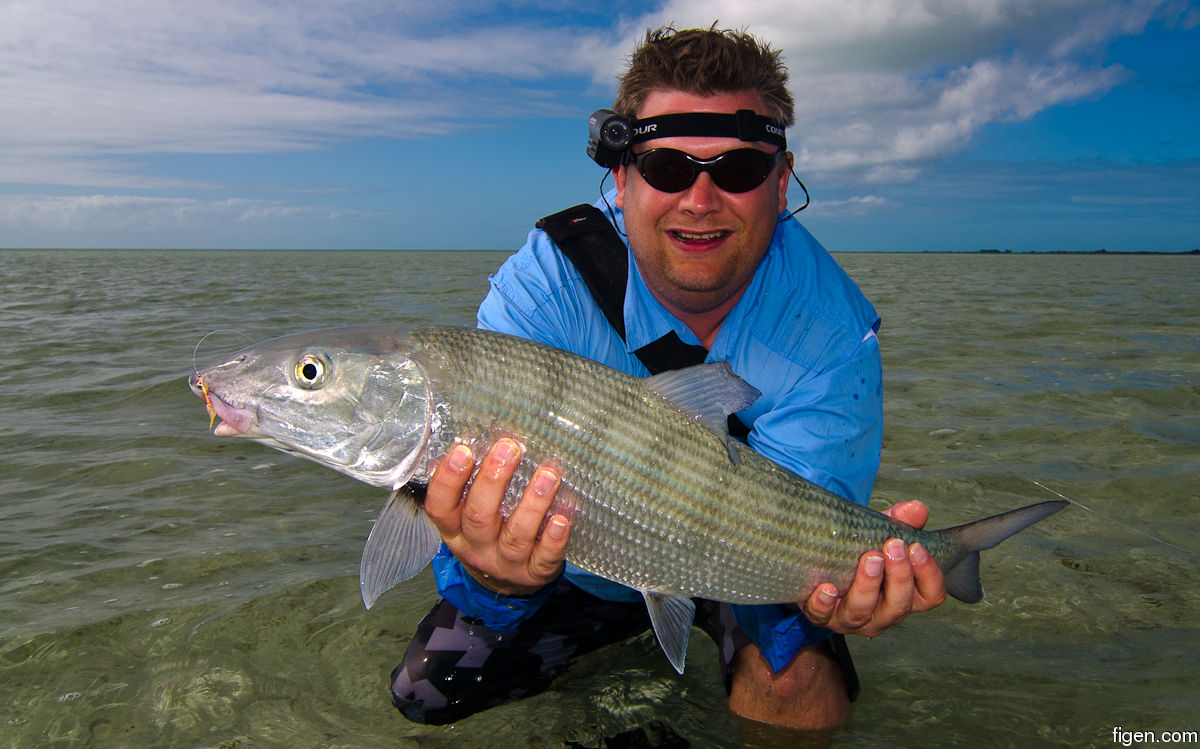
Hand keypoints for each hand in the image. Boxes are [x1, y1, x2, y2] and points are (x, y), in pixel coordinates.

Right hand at [422, 438, 569, 595]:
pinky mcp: (535, 573)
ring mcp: (506, 563)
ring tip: (547, 475)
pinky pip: (544, 557)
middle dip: (494, 480)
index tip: (464, 450)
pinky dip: (554, 538)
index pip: (440, 506)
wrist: (503, 586)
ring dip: (532, 504)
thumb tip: (491, 436)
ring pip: (516, 535)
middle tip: (509, 448)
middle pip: (479, 517)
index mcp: (454, 529)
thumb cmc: (487, 536)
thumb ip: (474, 484)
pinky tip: (562, 518)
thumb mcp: (468, 516)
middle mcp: (476, 547)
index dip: (448, 479)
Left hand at [800, 500, 946, 637]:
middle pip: (899, 606)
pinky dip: (824, 604)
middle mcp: (881, 613)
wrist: (819, 559)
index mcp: (904, 596)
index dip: (929, 574)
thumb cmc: (858, 551)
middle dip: (899, 576)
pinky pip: (823, 615)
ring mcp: (852, 618)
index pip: (931, 596)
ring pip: (863, 612)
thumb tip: (916, 508)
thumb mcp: (880, 534)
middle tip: (893, 545)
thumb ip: (899, 521)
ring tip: (869, 559)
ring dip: (867, 586)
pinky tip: (827, 588)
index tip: (917, 546)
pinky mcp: (822, 616)